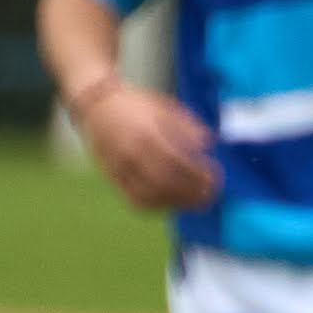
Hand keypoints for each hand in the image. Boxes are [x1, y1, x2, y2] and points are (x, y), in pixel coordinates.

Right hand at [73, 82, 217, 213]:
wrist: (96, 106)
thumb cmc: (137, 106)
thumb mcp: (164, 106)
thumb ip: (186, 124)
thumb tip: (208, 143)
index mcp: (145, 132)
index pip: (176, 160)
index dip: (198, 173)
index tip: (217, 177)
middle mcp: (130, 152)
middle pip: (165, 181)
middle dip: (192, 192)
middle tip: (212, 193)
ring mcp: (119, 167)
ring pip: (150, 194)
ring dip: (178, 202)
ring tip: (198, 202)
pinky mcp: (113, 177)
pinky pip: (135, 199)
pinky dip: (157, 206)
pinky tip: (174, 203)